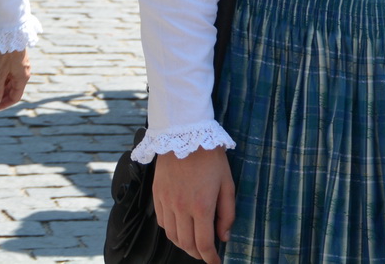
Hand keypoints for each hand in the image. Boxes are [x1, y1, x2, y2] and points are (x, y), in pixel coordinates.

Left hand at [0, 50, 29, 110]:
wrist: (8, 33)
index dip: (3, 105)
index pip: (14, 97)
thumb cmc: (6, 54)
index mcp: (22, 78)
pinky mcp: (11, 60)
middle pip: (9, 90)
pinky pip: (3, 72)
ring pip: (5, 82)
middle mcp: (21, 74)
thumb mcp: (0, 74)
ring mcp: (16, 67)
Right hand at [154, 146, 234, 263]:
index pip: (204, 244)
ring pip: (172, 236)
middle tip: (207, 253)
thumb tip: (224, 237)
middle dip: (198, 254)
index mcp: (201, 206)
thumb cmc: (210, 157)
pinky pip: (162, 222)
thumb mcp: (227, 184)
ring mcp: (166, 202)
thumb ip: (227, 213)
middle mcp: (181, 208)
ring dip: (184, 245)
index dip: (210, 258)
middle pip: (186, 244)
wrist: (185, 134)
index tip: (216, 262)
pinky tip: (180, 227)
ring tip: (194, 243)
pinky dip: (171, 231)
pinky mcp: (157, 195)